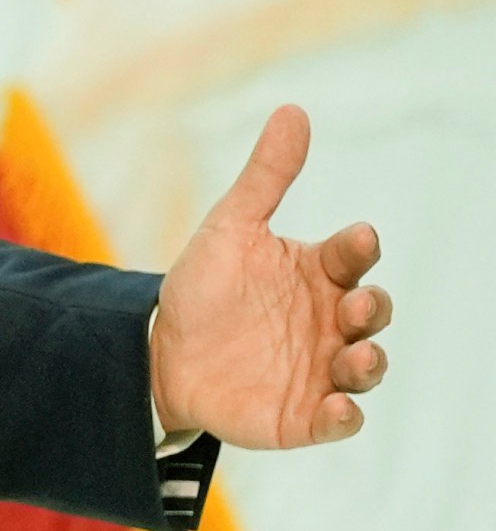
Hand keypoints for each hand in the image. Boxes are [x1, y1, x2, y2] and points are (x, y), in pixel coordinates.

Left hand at [151, 105, 391, 448]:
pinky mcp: (302, 414)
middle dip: (371, 309)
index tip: (355, 238)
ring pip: (364, 368)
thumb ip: (266, 177)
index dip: (358, 248)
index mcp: (317, 274)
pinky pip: (336, 420)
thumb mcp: (230, 227)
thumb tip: (293, 111)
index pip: (351, 257)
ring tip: (356, 356)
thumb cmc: (204, 287)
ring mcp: (320, 368)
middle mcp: (328, 321)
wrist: (160, 349)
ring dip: (369, 364)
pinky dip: (343, 416)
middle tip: (353, 304)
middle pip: (370, 313)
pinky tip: (338, 409)